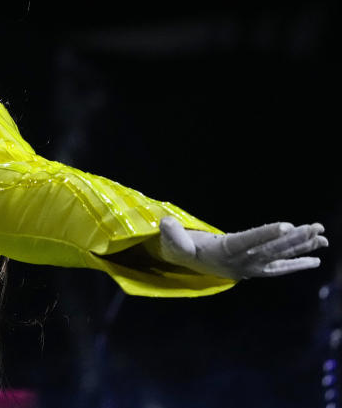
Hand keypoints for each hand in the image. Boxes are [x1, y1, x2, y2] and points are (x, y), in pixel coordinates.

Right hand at [157, 216, 327, 278]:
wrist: (183, 263)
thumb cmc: (177, 247)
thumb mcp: (171, 240)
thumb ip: (172, 234)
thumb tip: (167, 223)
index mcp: (222, 252)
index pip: (247, 241)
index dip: (266, 234)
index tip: (287, 226)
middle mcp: (240, 262)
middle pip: (270, 249)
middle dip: (294, 239)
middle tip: (316, 228)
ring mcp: (249, 266)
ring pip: (278, 256)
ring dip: (301, 247)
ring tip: (323, 238)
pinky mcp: (253, 268)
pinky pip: (278, 267)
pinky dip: (296, 263)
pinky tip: (315, 258)